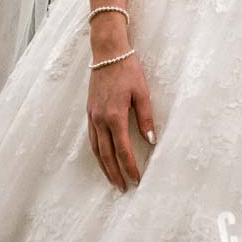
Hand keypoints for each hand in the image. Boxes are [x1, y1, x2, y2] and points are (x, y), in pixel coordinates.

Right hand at [86, 52, 155, 191]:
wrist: (108, 53)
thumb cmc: (128, 70)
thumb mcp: (141, 92)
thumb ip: (146, 118)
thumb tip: (151, 141)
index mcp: (115, 116)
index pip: (122, 149)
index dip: (129, 166)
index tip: (136, 179)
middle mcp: (101, 120)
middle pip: (106, 154)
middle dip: (115, 173)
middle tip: (123, 188)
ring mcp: (92, 116)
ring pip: (96, 149)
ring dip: (104, 166)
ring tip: (112, 179)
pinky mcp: (89, 111)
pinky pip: (92, 138)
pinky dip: (96, 152)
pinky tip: (102, 158)